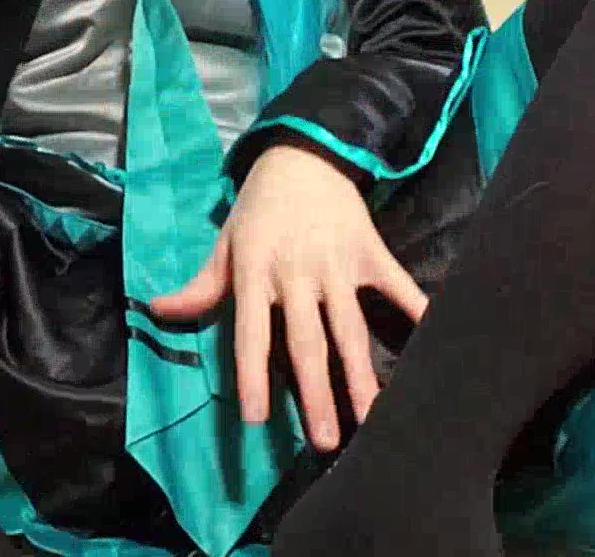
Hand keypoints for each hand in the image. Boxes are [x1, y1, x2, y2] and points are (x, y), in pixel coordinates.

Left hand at [148, 141, 429, 452]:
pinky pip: (397, 286)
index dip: (253, 375)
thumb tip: (158, 311)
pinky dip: (418, 311)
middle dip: (317, 393)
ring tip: (374, 416)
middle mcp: (296, 274)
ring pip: (350, 328)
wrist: (304, 153)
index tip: (256, 418)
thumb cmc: (259, 207)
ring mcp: (337, 265)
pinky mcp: (370, 252)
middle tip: (327, 441)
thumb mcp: (226, 242)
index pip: (252, 334)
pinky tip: (436, 341)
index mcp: (255, 273)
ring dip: (362, 374)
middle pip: (307, 343)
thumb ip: (201, 285)